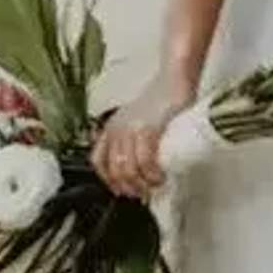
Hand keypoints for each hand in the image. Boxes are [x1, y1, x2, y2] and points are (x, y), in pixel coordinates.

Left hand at [91, 77, 186, 198]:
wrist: (174, 78)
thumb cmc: (161, 99)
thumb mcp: (137, 119)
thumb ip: (133, 139)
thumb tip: (139, 167)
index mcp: (111, 128)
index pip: (98, 162)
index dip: (109, 181)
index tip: (123, 190)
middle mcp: (117, 129)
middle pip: (114, 170)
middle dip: (129, 188)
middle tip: (144, 193)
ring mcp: (131, 129)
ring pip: (128, 170)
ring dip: (142, 184)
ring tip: (155, 186)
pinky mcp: (148, 129)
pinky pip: (145, 161)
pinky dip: (152, 174)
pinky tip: (160, 177)